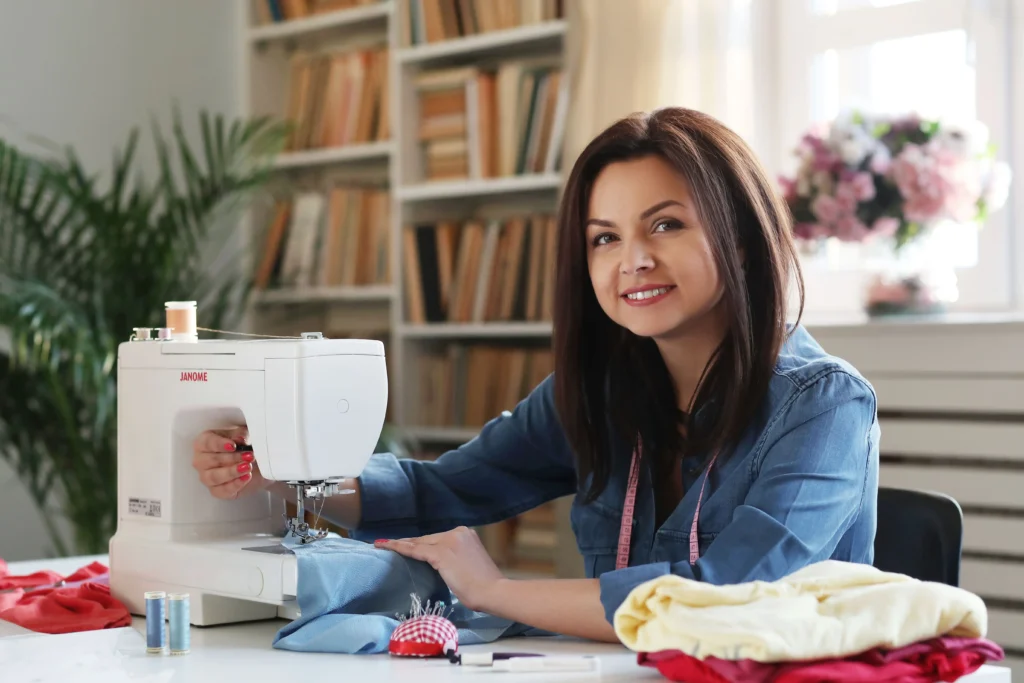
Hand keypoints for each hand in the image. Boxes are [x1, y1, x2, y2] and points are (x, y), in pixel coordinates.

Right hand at [191, 425, 267, 499]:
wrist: (254, 464)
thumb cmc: (243, 446)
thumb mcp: (244, 435)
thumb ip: (241, 435)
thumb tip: (240, 439)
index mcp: (204, 443)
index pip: (207, 443)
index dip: (220, 444)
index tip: (233, 446)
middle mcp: (201, 460)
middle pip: (211, 460)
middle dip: (232, 458)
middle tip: (249, 456)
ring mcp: (206, 477)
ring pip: (214, 477)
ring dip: (232, 472)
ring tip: (248, 467)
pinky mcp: (216, 491)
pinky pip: (222, 491)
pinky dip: (235, 484)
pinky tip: (245, 477)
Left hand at [375, 527, 505, 611]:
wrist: (493, 591)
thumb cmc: (485, 586)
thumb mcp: (470, 565)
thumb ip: (456, 558)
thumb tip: (442, 564)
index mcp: (466, 534)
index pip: (438, 539)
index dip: (420, 543)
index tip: (407, 544)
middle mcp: (458, 532)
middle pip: (427, 539)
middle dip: (409, 543)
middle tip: (389, 545)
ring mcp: (449, 541)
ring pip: (419, 543)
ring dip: (400, 544)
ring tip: (383, 545)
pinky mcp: (441, 553)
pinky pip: (415, 550)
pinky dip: (398, 548)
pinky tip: (385, 546)